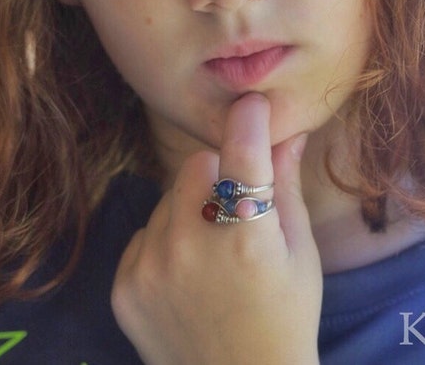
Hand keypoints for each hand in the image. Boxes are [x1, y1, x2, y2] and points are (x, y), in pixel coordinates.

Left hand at [112, 93, 321, 363]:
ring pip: (167, 198)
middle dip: (217, 174)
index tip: (251, 106)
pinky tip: (185, 277)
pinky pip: (144, 233)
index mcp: (247, 237)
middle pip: (195, 165)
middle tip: (235, 208)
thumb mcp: (300, 254)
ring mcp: (151, 266)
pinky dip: (164, 242)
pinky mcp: (124, 286)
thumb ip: (287, 188)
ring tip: (211, 252)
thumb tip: (288, 133)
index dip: (248, 121)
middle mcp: (191, 245)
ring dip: (189, 208)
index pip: (242, 152)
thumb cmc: (285, 317)